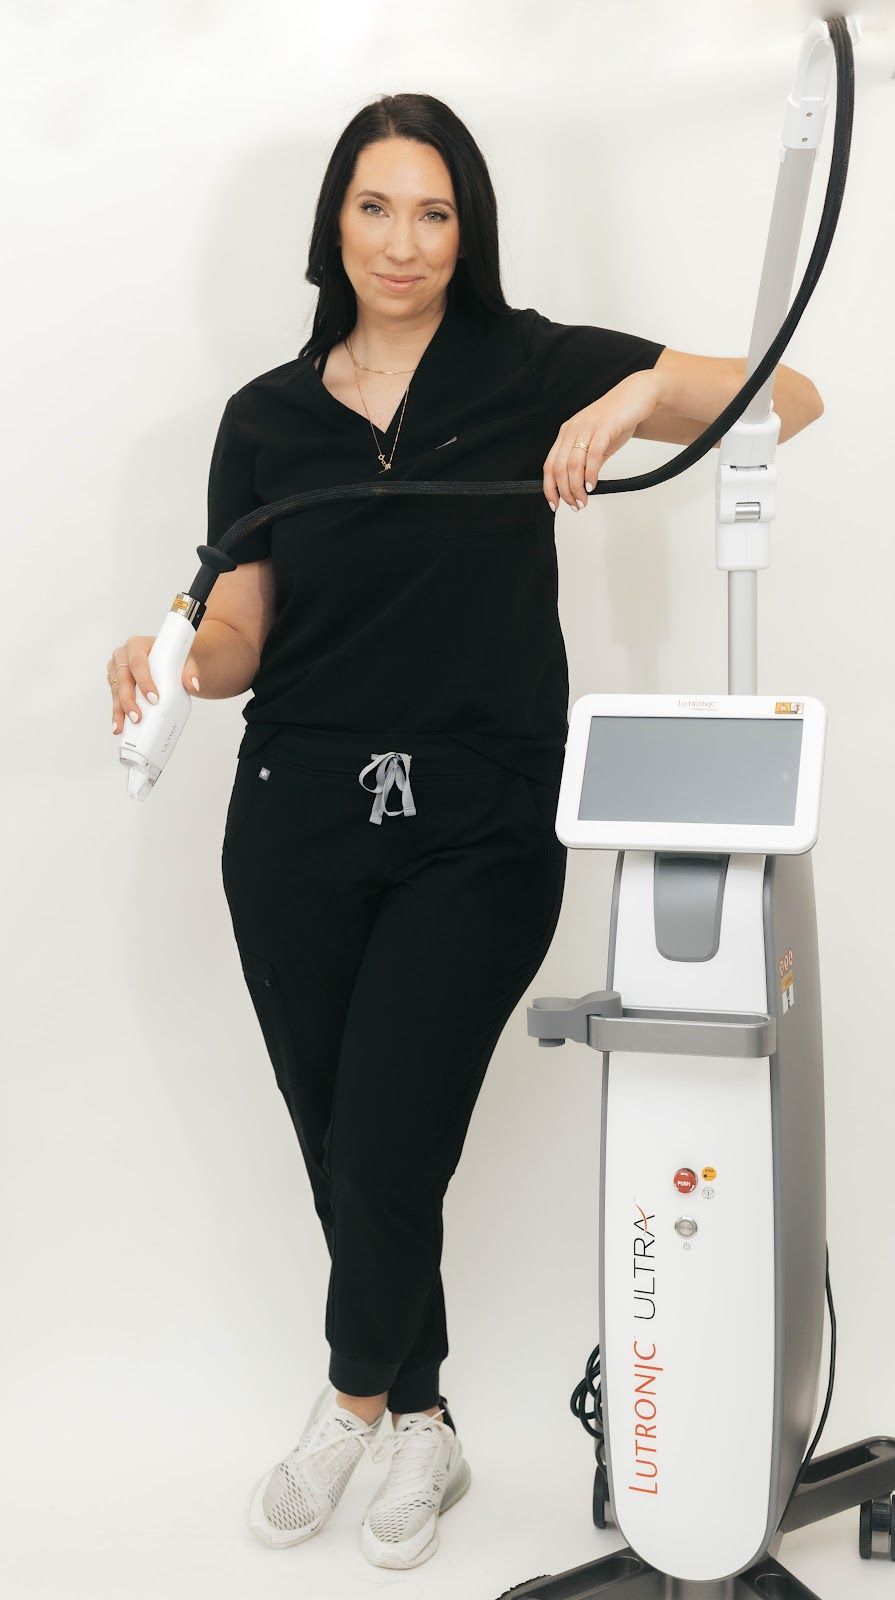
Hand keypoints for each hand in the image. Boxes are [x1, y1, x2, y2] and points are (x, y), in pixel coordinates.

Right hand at [108, 634, 201, 733]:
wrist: (169, 659)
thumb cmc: (174, 658)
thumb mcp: (185, 661)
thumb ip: (190, 672)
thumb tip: (193, 686)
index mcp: (137, 645)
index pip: (138, 663)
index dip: (144, 681)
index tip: (153, 698)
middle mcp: (123, 655)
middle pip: (123, 679)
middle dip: (128, 700)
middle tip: (137, 717)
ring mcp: (116, 669)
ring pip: (116, 690)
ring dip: (119, 710)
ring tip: (122, 727)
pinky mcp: (115, 682)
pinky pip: (115, 698)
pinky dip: (117, 713)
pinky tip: (119, 726)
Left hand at [543, 371, 659, 511]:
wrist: (638, 394)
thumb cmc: (618, 419)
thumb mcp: (598, 443)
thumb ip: (589, 462)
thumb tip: (583, 485)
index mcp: (567, 433)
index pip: (549, 464)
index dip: (550, 488)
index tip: (555, 504)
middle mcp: (573, 429)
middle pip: (559, 467)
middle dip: (565, 492)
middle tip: (575, 506)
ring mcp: (587, 427)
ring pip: (573, 464)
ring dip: (576, 487)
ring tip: (583, 500)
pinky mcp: (604, 427)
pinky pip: (592, 455)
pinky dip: (590, 474)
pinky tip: (592, 485)